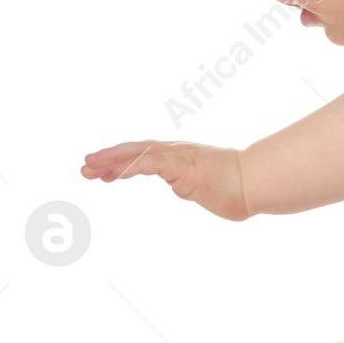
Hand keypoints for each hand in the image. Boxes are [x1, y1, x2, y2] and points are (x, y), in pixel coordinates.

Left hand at [80, 140, 251, 221]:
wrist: (258, 183)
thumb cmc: (241, 191)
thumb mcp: (208, 192)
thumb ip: (194, 189)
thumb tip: (184, 190)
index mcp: (183, 159)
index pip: (147, 157)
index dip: (123, 163)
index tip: (104, 174)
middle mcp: (178, 152)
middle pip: (137, 150)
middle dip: (109, 158)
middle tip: (85, 167)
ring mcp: (180, 156)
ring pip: (139, 153)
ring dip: (112, 160)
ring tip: (89, 167)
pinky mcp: (183, 164)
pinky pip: (151, 163)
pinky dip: (131, 166)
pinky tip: (114, 173)